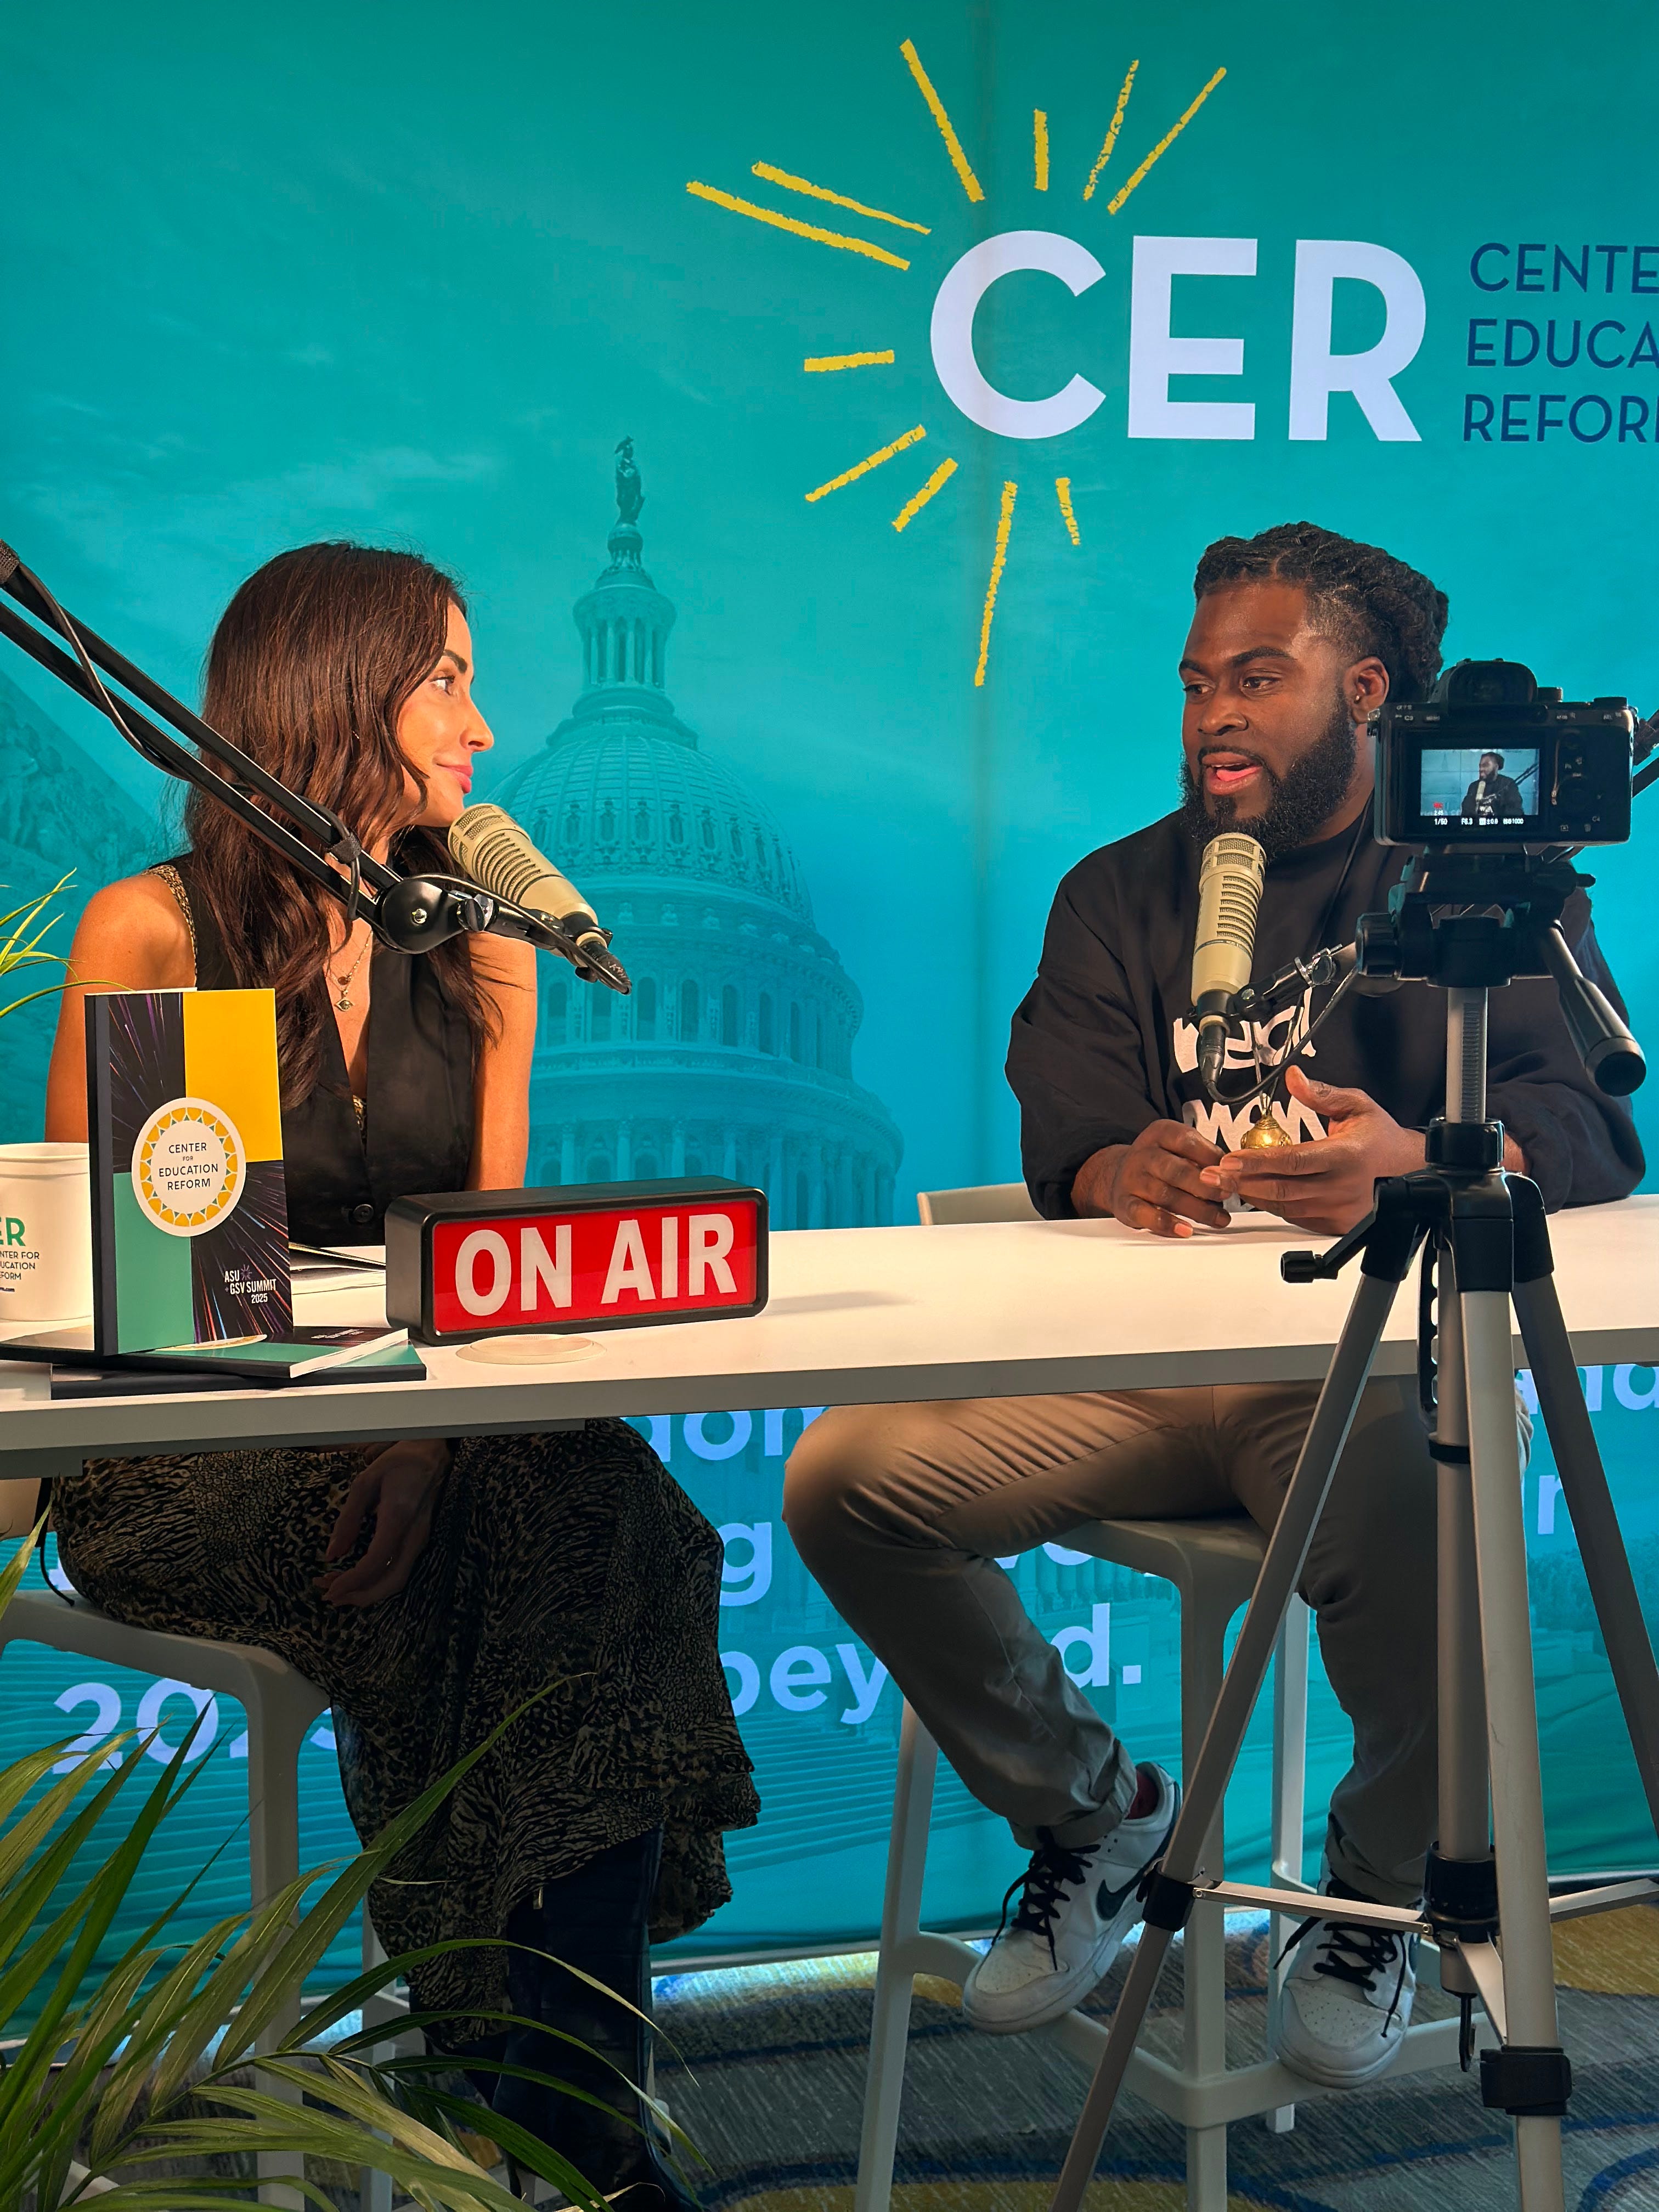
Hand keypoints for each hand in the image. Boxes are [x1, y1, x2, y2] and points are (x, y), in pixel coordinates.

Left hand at [318, 1438, 451, 1607]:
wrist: (434, 1452)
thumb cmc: (398, 1462)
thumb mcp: (364, 1483)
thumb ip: (348, 1520)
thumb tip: (331, 1555)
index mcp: (399, 1517)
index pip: (376, 1562)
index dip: (351, 1581)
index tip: (328, 1589)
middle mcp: (415, 1534)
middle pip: (391, 1582)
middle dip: (359, 1596)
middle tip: (330, 1596)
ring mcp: (421, 1539)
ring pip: (398, 1580)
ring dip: (368, 1591)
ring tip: (338, 1587)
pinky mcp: (420, 1541)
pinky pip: (401, 1570)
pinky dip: (378, 1581)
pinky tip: (358, 1577)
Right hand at [1075, 1122, 1229, 1237]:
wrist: (1117, 1174)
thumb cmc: (1160, 1163)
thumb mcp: (1179, 1148)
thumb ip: (1204, 1157)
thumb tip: (1234, 1173)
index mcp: (1160, 1133)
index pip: (1187, 1141)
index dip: (1212, 1159)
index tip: (1231, 1174)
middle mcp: (1143, 1154)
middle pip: (1177, 1170)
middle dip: (1206, 1186)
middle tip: (1226, 1196)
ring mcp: (1132, 1179)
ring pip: (1166, 1195)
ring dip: (1197, 1210)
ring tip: (1218, 1218)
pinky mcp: (1124, 1203)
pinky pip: (1145, 1215)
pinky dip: (1167, 1224)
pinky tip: (1186, 1230)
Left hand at [1213, 1067, 1425, 1233]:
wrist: (1409, 1168)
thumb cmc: (1380, 1137)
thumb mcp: (1356, 1105)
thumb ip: (1322, 1094)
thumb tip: (1295, 1078)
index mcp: (1346, 1156)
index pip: (1292, 1161)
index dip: (1256, 1162)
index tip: (1229, 1160)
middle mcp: (1342, 1187)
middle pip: (1281, 1188)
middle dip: (1242, 1181)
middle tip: (1212, 1175)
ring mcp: (1339, 1210)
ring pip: (1284, 1206)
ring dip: (1253, 1195)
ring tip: (1226, 1183)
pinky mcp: (1336, 1224)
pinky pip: (1296, 1217)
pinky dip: (1273, 1206)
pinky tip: (1254, 1193)